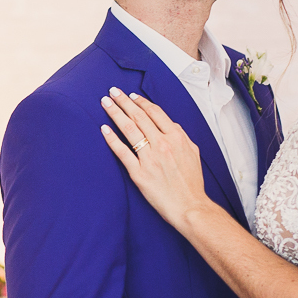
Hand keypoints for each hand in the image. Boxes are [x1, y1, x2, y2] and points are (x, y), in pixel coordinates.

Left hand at [99, 88, 210, 232]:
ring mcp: (149, 158)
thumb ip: (180, 135)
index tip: (131, 95)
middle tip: (113, 91)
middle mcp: (162, 144)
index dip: (141, 101)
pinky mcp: (139, 173)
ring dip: (115, 113)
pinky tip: (104, 129)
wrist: (190, 206)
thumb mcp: (193, 152)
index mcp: (176, 137)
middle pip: (139, 116)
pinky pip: (122, 152)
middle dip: (124, 101)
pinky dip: (112, 139)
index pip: (155, 112)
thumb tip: (169, 124)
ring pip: (129, 129)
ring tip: (105, 102)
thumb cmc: (191, 182)